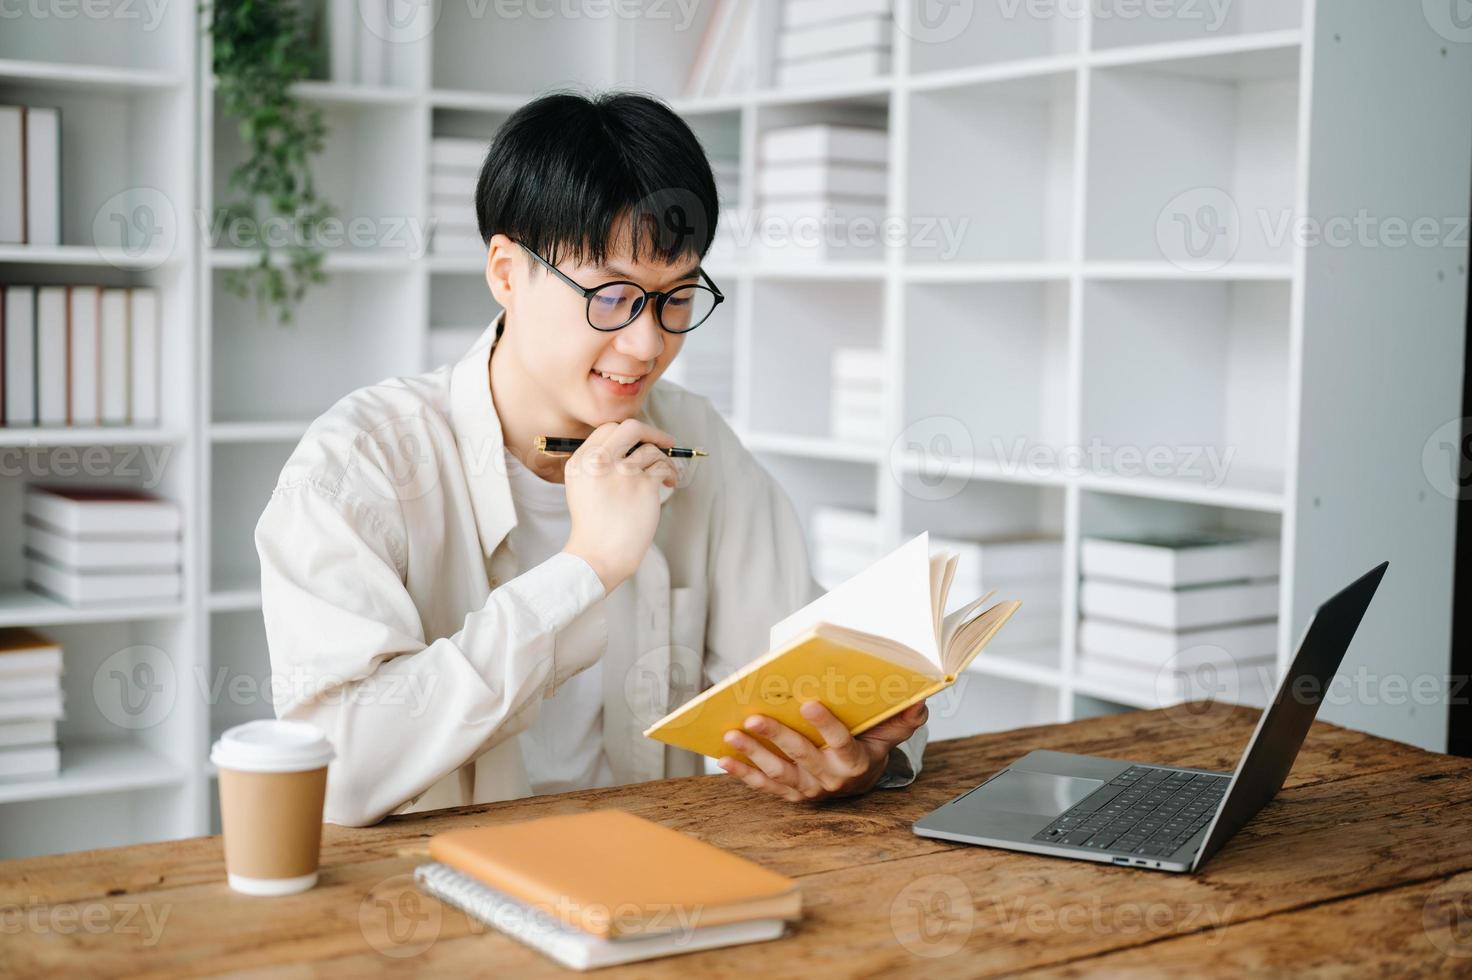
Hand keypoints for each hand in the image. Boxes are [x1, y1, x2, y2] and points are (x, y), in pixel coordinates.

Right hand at [562, 419, 678, 592]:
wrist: (598, 555)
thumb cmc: (593, 525)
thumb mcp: (581, 486)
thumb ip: (596, 462)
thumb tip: (630, 445)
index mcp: (581, 461)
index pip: (607, 429)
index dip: (628, 432)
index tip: (640, 440)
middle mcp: (599, 461)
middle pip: (631, 427)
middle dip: (652, 431)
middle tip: (666, 441)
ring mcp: (623, 472)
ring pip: (652, 449)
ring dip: (664, 459)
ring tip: (665, 473)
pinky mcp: (644, 486)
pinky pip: (663, 468)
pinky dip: (670, 473)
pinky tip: (669, 482)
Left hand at [717, 700, 928, 803]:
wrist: (858, 781)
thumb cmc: (868, 747)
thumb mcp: (888, 735)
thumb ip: (902, 721)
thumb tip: (919, 701)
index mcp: (854, 762)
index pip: (840, 743)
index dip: (826, 725)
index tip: (810, 703)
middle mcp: (830, 779)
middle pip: (802, 757)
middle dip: (777, 737)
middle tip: (755, 717)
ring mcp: (808, 789)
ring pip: (778, 772)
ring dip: (753, 754)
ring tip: (732, 734)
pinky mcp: (790, 795)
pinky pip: (764, 785)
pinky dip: (743, 774)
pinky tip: (724, 760)